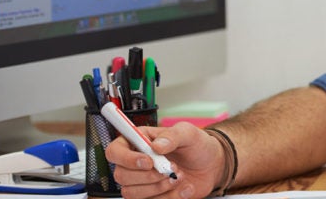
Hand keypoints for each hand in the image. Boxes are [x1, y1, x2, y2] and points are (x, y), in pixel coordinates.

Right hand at [104, 122, 223, 198]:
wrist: (212, 165)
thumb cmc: (196, 145)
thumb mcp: (188, 133)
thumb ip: (172, 135)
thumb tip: (157, 145)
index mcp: (138, 142)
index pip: (114, 151)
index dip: (127, 159)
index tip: (148, 161)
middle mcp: (135, 163)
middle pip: (121, 176)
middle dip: (148, 175)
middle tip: (170, 168)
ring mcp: (142, 182)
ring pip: (132, 193)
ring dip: (158, 187)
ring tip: (178, 176)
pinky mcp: (152, 196)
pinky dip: (170, 197)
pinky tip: (184, 188)